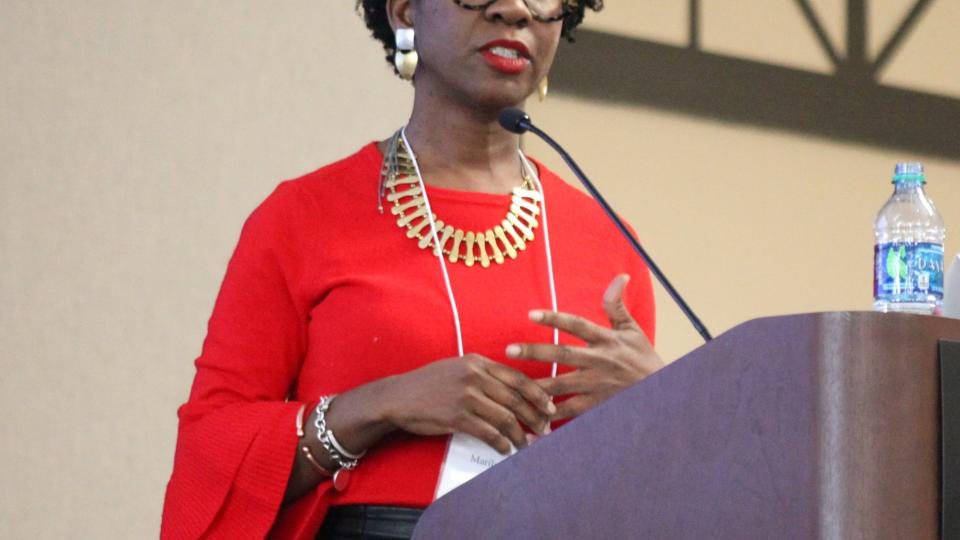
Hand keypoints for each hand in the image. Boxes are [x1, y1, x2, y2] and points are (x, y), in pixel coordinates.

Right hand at [376, 354, 555, 453]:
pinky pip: (488, 433)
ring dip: (520, 435)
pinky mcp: (457, 417)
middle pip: (516, 398)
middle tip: (545, 430)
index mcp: (477, 362)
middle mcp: (474, 376)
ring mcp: (465, 396)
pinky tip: (505, 450)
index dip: (538, 394)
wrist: (399, 396)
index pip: (517, 377)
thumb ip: (484, 374)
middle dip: (535, 417)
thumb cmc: (430, 384)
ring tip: (527, 445)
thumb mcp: (458, 368)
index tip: (550, 407)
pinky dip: (501, 444)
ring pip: (505, 418)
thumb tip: (513, 392)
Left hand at [505, 274, 662, 420]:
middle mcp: (599, 362)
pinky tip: (533, 418)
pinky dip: (552, 416)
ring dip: (537, 387)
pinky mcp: (597, 406)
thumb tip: (621, 276)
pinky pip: (571, 411)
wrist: (662, 393)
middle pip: (563, 355)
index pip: (577, 325)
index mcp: (606, 340)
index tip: (530, 314)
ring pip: (562, 386)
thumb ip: (617, 305)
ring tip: (512, 388)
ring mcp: (597, 386)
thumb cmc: (643, 359)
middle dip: (535, 353)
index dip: (554, 319)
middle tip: (509, 350)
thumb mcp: (632, 330)